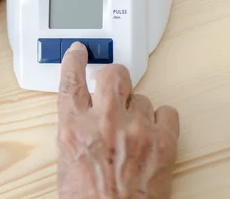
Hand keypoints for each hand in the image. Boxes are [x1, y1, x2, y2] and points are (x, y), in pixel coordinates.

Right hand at [57, 42, 179, 198]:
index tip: (79, 50)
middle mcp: (104, 122)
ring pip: (141, 96)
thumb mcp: (67, 158)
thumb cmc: (87, 198)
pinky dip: (161, 119)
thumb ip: (75, 127)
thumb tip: (84, 111)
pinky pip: (167, 111)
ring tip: (133, 130)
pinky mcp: (163, 141)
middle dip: (113, 76)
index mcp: (74, 126)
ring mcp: (136, 129)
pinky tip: (152, 131)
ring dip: (136, 109)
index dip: (74, 60)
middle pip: (112, 74)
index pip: (71, 80)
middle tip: (114, 85)